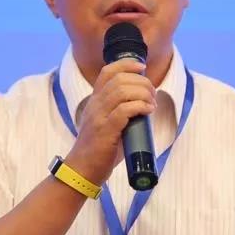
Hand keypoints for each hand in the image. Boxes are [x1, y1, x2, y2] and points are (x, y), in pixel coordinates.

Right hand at [65, 58, 156, 185]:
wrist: (82, 170)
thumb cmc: (99, 149)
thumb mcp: (105, 123)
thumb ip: (119, 112)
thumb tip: (144, 105)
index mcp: (95, 101)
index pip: (107, 72)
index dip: (126, 64)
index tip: (142, 67)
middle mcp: (95, 105)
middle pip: (119, 79)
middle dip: (142, 82)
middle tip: (153, 94)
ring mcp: (99, 117)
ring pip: (122, 91)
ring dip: (143, 93)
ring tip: (152, 103)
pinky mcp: (105, 131)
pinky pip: (124, 110)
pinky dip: (139, 106)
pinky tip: (147, 111)